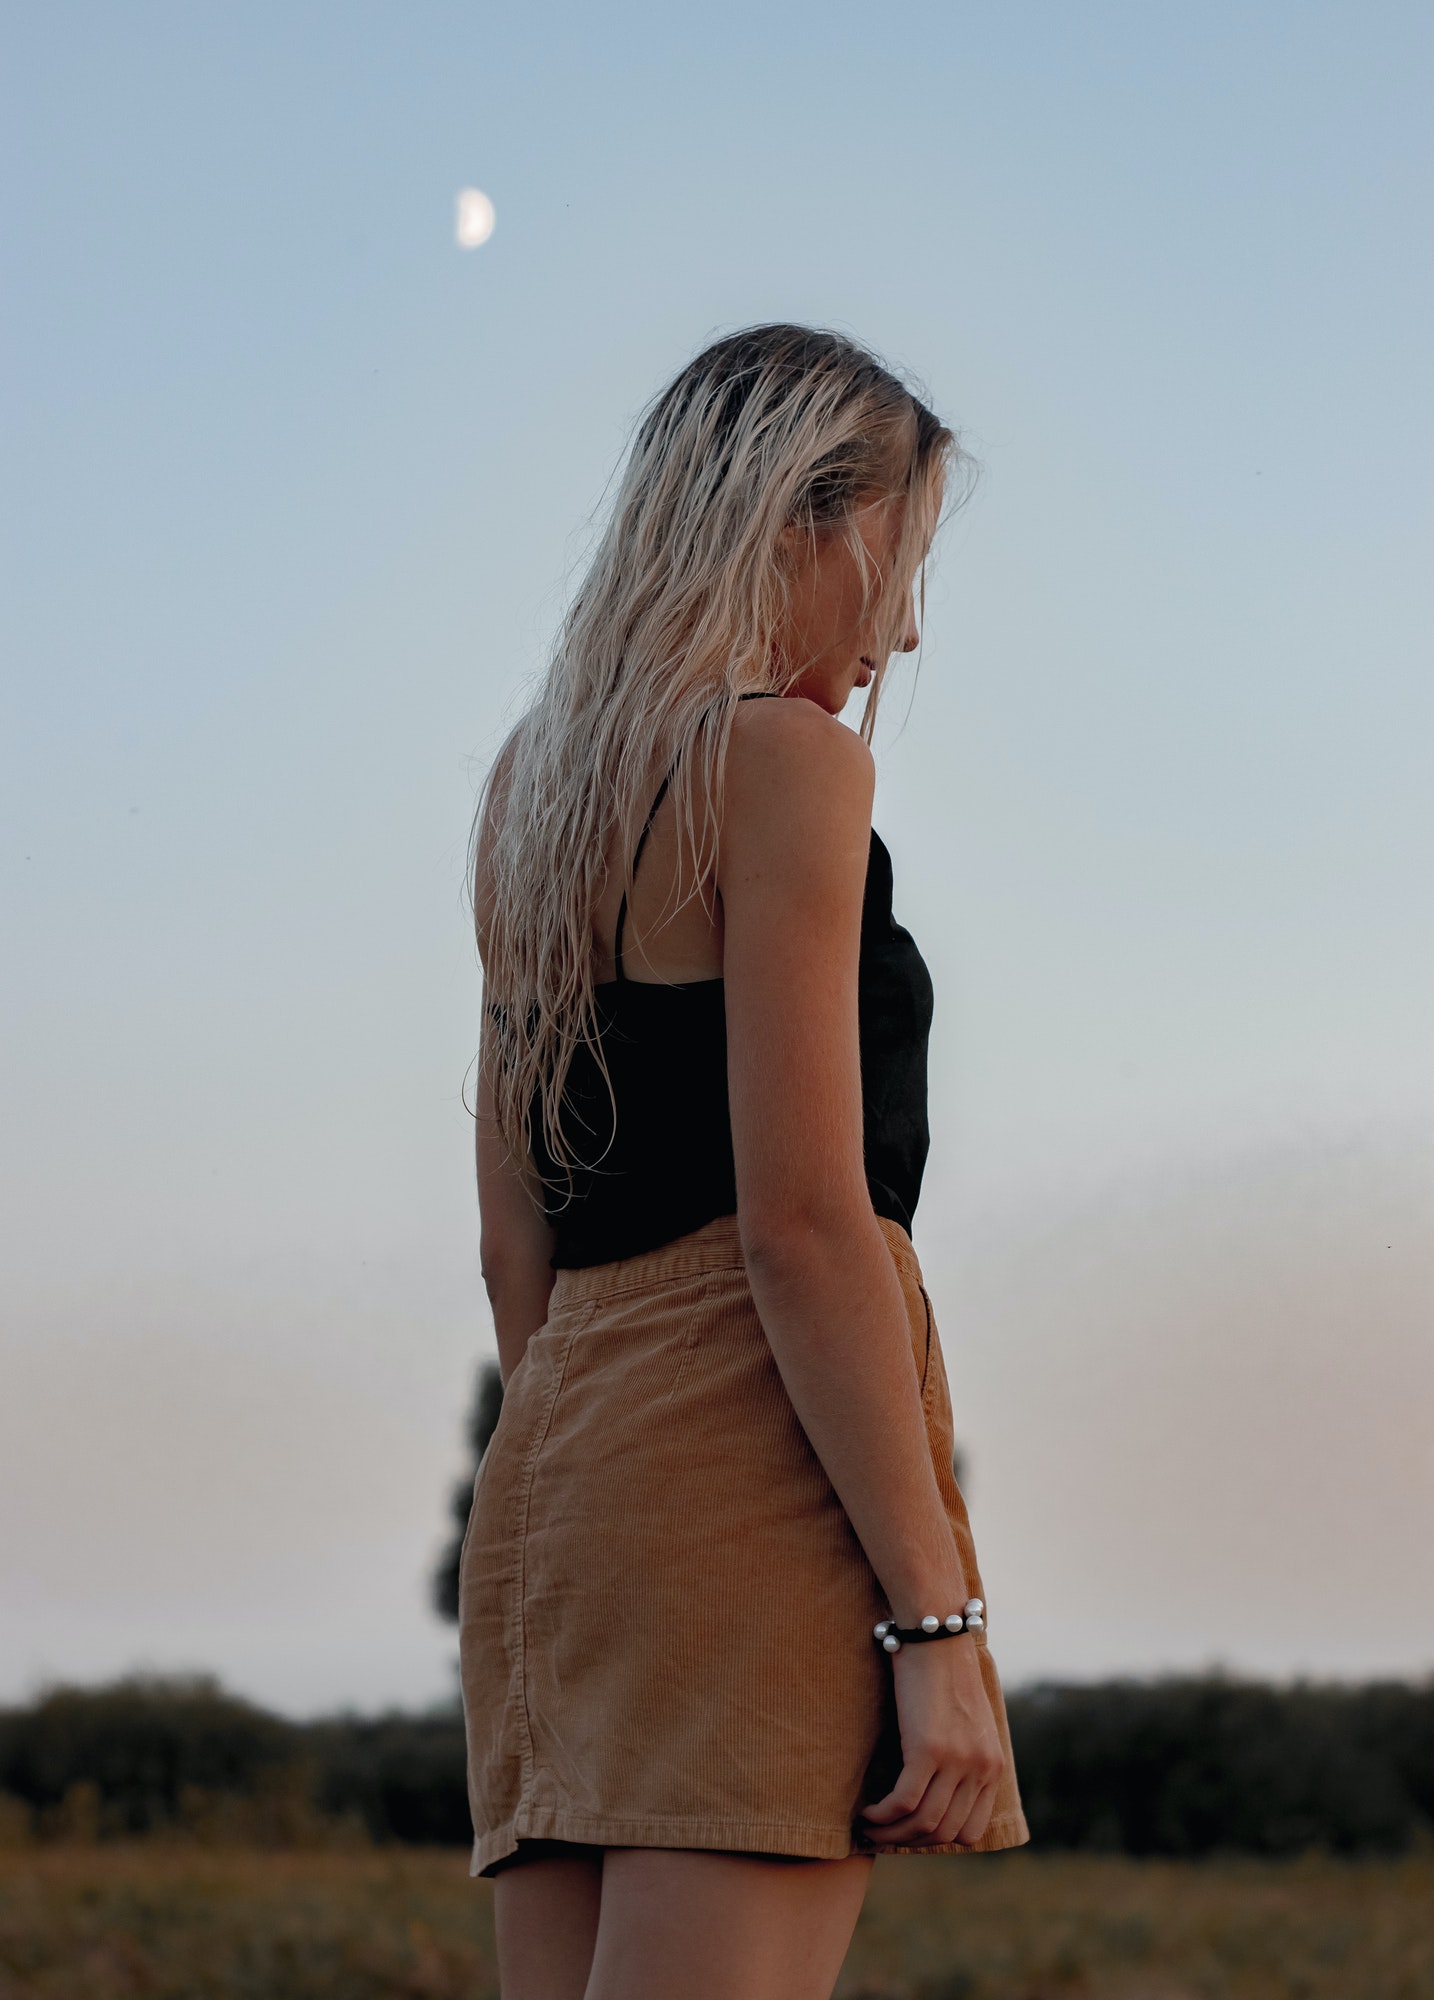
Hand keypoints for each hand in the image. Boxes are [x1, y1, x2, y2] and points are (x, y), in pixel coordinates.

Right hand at [860, 1637, 1003, 1849]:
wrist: (936, 1633)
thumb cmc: (942, 1672)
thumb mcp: (965, 1721)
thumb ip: (962, 1756)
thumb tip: (938, 1789)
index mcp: (993, 1766)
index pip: (970, 1831)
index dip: (936, 1839)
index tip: (909, 1830)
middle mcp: (980, 1769)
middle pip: (946, 1833)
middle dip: (910, 1840)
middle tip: (882, 1834)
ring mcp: (957, 1761)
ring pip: (924, 1823)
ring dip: (892, 1833)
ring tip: (870, 1827)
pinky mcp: (928, 1749)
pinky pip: (904, 1802)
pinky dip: (883, 1815)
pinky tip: (867, 1811)